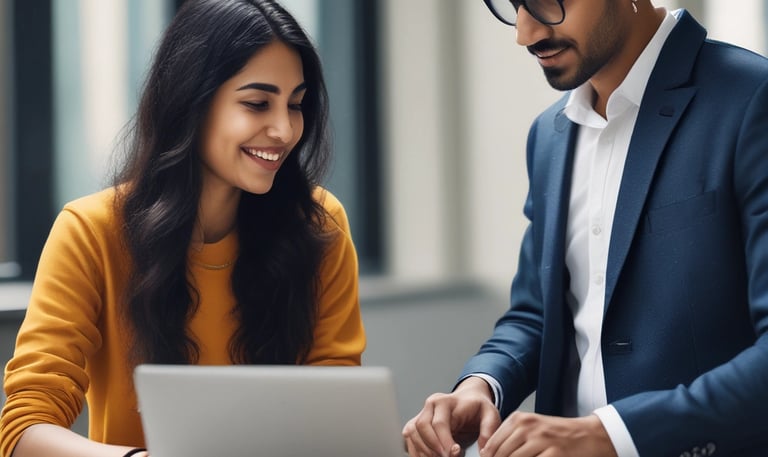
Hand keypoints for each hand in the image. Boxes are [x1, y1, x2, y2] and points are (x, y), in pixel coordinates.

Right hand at [403, 377, 500, 456]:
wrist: (468, 399)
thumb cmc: (477, 407)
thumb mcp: (490, 414)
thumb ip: (488, 431)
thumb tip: (483, 450)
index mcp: (447, 401)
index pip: (440, 422)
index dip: (445, 441)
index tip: (455, 453)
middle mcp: (431, 405)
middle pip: (422, 426)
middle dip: (432, 447)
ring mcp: (421, 413)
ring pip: (412, 432)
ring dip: (423, 450)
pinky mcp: (416, 422)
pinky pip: (409, 437)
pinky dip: (416, 450)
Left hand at [479, 412, 616, 456]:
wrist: (588, 435)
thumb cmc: (558, 434)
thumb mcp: (531, 428)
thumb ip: (510, 438)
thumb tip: (487, 453)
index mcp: (519, 419)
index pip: (492, 444)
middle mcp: (528, 427)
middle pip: (501, 454)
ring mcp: (541, 440)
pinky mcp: (554, 454)